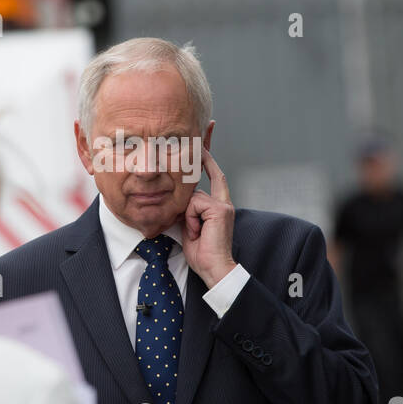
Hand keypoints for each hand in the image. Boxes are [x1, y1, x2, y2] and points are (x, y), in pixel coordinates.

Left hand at [178, 149, 236, 288]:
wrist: (213, 268)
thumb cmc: (201, 252)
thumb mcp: (190, 224)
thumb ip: (188, 207)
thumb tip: (178, 196)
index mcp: (218, 203)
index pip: (214, 173)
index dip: (208, 155)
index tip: (206, 135)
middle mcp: (224, 201)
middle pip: (207, 174)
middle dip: (202, 157)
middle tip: (195, 184)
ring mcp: (224, 204)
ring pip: (193, 196)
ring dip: (188, 216)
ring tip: (195, 232)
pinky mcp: (220, 209)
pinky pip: (194, 204)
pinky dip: (191, 219)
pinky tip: (198, 231)